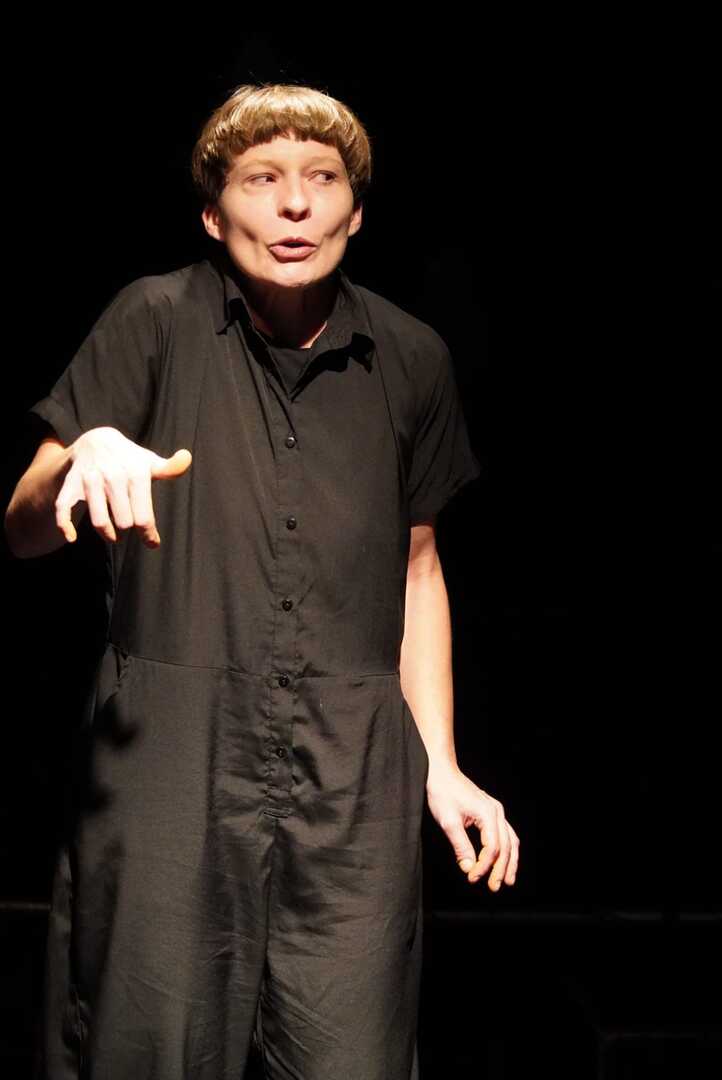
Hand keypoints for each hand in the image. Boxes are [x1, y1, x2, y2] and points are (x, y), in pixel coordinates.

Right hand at [55, 426, 191, 547]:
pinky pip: (63, 508)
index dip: (148, 535)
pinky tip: (72, 537)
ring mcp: (90, 480)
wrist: (96, 440)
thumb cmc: (129, 459)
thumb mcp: (149, 462)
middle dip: (127, 530)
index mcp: (135, 473)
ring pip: (99, 521)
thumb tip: (187, 457)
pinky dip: (65, 526)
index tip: (152, 543)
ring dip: (107, 534)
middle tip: (129, 527)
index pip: (143, 516)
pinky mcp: (70, 484)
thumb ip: (169, 468)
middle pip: (123, 523)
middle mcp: (113, 476)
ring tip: (113, 536)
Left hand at [425, 761, 519, 890]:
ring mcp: (496, 810)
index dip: (484, 866)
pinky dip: (506, 849)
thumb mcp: (448, 822)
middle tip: (494, 887)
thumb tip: (469, 869)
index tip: (472, 878)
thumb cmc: (442, 793)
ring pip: (511, 840)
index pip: (492, 848)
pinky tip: (504, 861)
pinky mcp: (491, 811)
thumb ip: (461, 847)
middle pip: (506, 846)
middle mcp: (497, 812)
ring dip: (509, 862)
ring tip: (507, 880)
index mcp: (488, 813)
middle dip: (501, 869)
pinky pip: (505, 833)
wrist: (440, 772)